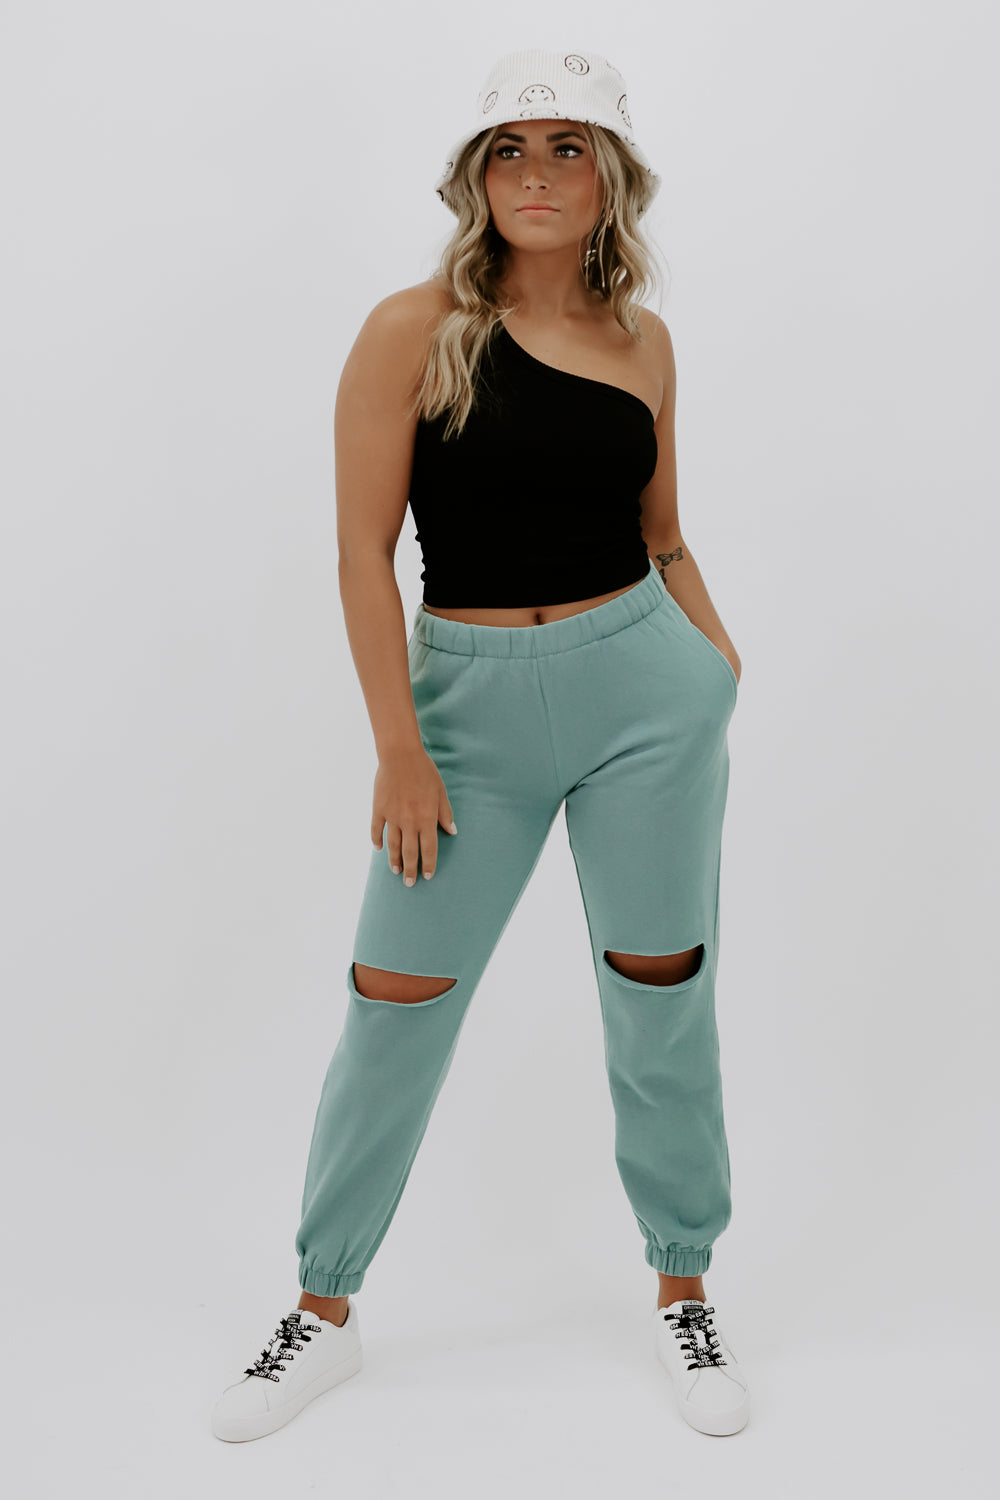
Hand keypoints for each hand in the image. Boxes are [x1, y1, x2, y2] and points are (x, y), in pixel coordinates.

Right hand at [371, 747, 457, 885]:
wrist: (400, 756)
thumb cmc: (424, 771)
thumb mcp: (441, 792)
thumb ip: (445, 813)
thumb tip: (452, 831)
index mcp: (426, 819)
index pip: (429, 849)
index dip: (429, 864)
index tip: (428, 875)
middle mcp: (409, 822)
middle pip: (409, 853)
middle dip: (410, 870)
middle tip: (409, 883)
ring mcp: (392, 817)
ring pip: (393, 845)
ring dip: (394, 860)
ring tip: (395, 871)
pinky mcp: (379, 809)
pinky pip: (376, 830)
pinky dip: (376, 841)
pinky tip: (378, 849)